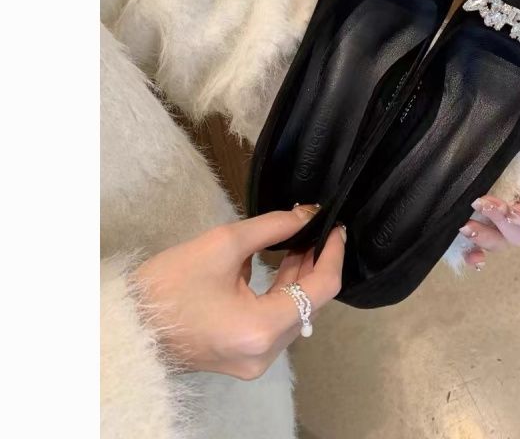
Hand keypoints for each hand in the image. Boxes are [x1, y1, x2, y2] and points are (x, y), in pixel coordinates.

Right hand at [132, 205, 343, 379]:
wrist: (128, 324)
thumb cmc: (170, 283)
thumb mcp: (224, 244)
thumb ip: (273, 227)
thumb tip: (307, 213)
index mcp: (262, 328)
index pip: (321, 289)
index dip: (333, 253)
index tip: (336, 226)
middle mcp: (266, 352)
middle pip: (311, 303)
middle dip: (316, 263)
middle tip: (318, 228)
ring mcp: (256, 361)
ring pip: (296, 313)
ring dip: (300, 277)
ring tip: (303, 239)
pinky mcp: (245, 357)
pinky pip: (277, 323)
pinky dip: (283, 293)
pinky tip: (284, 262)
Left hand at [459, 150, 519, 269]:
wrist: (479, 140)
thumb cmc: (515, 146)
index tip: (513, 210)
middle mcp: (518, 218)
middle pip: (519, 236)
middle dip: (501, 223)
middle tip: (481, 203)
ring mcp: (497, 226)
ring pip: (498, 244)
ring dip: (484, 239)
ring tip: (465, 226)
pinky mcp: (477, 228)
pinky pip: (477, 251)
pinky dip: (474, 256)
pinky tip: (469, 256)